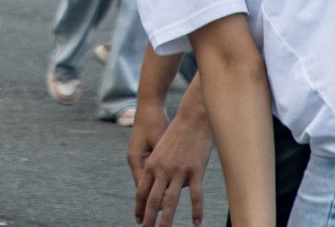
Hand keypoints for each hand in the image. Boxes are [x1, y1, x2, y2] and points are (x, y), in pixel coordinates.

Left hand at [132, 105, 210, 226]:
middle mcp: (162, 169)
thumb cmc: (177, 134)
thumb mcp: (162, 151)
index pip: (141, 191)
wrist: (192, 118)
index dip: (138, 207)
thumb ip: (160, 169)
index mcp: (152, 164)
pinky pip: (195, 196)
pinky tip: (196, 223)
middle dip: (148, 218)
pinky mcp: (195, 170)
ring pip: (171, 201)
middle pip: (152, 199)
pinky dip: (196, 211)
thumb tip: (162, 189)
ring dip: (168, 220)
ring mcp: (178, 171)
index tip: (137, 220)